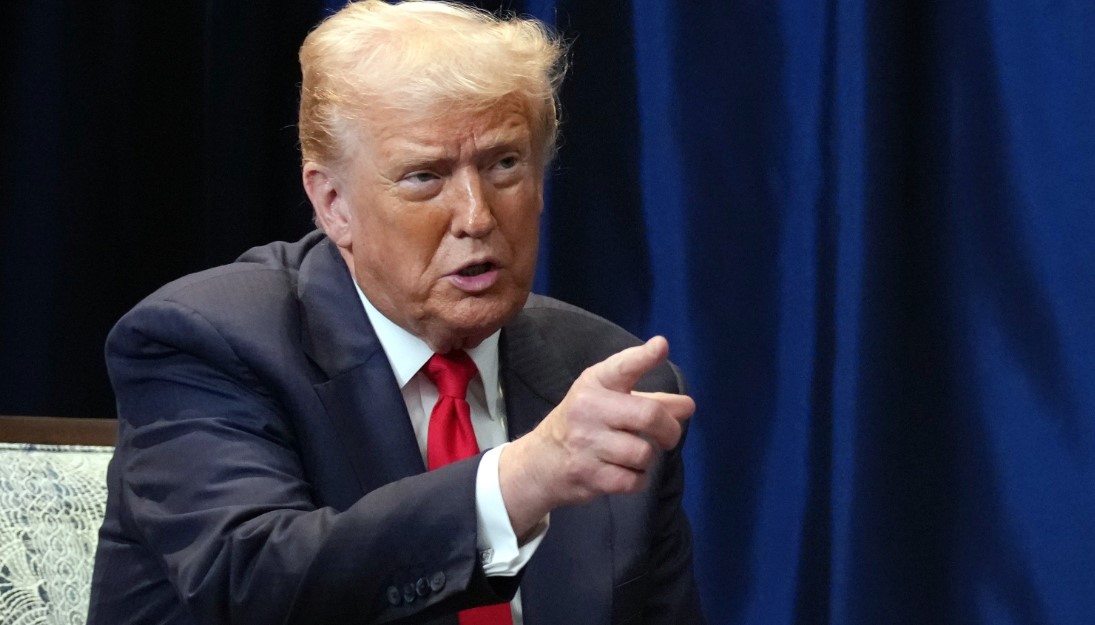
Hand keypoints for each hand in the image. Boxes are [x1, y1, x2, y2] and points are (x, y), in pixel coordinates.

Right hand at [499, 336, 694, 537]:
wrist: (540, 462)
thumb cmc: (584, 424)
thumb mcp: (609, 401)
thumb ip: (651, 400)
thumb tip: (688, 406)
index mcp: (595, 383)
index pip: (622, 367)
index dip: (644, 357)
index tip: (661, 346)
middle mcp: (588, 408)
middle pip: (649, 416)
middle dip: (669, 430)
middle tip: (668, 437)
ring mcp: (586, 443)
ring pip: (644, 453)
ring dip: (647, 458)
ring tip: (632, 455)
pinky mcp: (589, 474)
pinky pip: (635, 480)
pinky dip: (638, 480)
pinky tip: (624, 472)